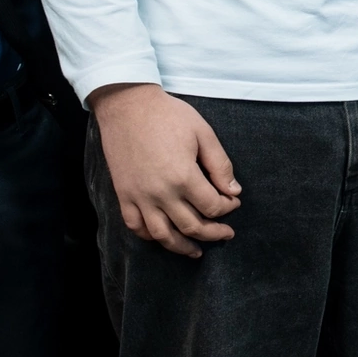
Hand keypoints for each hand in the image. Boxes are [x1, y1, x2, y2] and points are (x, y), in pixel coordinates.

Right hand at [89, 83, 240, 257]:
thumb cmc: (168, 115)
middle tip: (226, 234)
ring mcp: (139, 197)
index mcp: (184, 177)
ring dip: (182, 247)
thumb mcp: (203, 133)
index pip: (213, 206)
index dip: (228, 208)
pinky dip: (150, 236)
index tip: (233, 202)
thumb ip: (220, 165)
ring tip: (196, 250)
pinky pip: (136, 226)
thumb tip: (233, 191)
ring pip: (163, 235)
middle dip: (214, 233)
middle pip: (192, 226)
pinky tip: (163, 236)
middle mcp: (161, 193)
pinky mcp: (123, 195)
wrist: (127, 105)